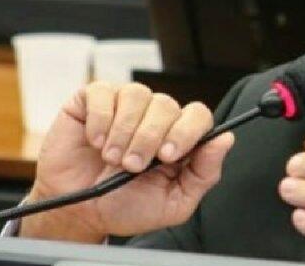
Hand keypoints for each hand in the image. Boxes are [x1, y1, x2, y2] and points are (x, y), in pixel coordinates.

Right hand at [21, 82, 233, 241]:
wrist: (78, 212)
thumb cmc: (126, 205)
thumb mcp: (173, 202)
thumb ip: (204, 173)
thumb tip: (226, 140)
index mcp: (180, 137)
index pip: (198, 115)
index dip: (187, 131)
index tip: (168, 155)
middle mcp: (156, 116)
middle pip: (167, 105)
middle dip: (149, 139)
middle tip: (132, 165)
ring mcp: (126, 105)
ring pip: (138, 95)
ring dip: (124, 131)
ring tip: (113, 158)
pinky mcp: (94, 100)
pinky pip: (104, 92)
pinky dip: (100, 120)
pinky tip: (95, 141)